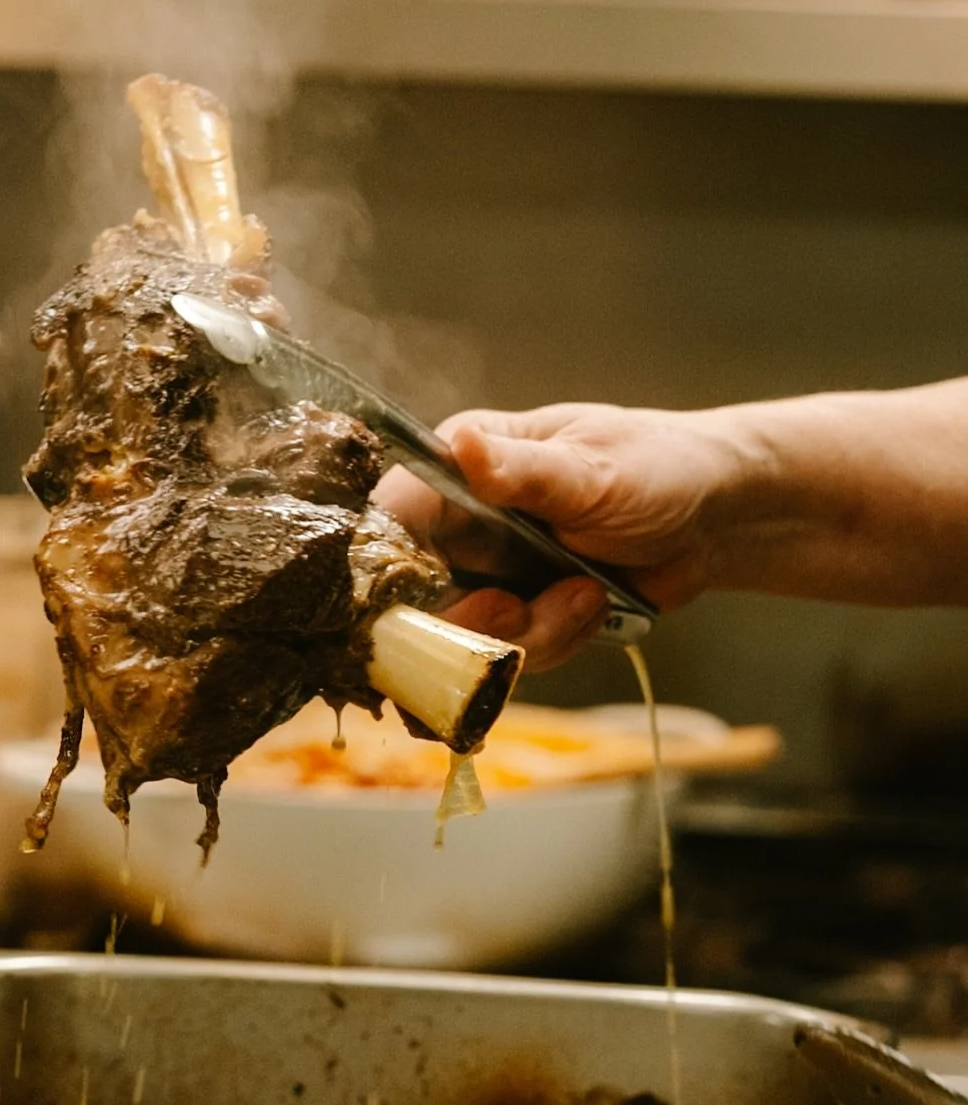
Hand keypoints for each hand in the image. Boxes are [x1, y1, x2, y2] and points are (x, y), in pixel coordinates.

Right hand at [378, 403, 741, 670]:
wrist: (716, 519)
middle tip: (516, 610)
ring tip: (587, 594)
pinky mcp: (514, 619)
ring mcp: (483, 575)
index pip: (388, 522)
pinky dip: (551, 645)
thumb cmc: (657, 466)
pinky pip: (504, 661)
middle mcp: (455, 523)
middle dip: (467, 623)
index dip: (388, 570)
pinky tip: (593, 608)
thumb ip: (521, 469)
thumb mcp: (590, 467)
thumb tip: (458, 443)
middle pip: (410, 600)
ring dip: (528, 634)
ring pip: (460, 643)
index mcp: (456, 467)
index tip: (420, 605)